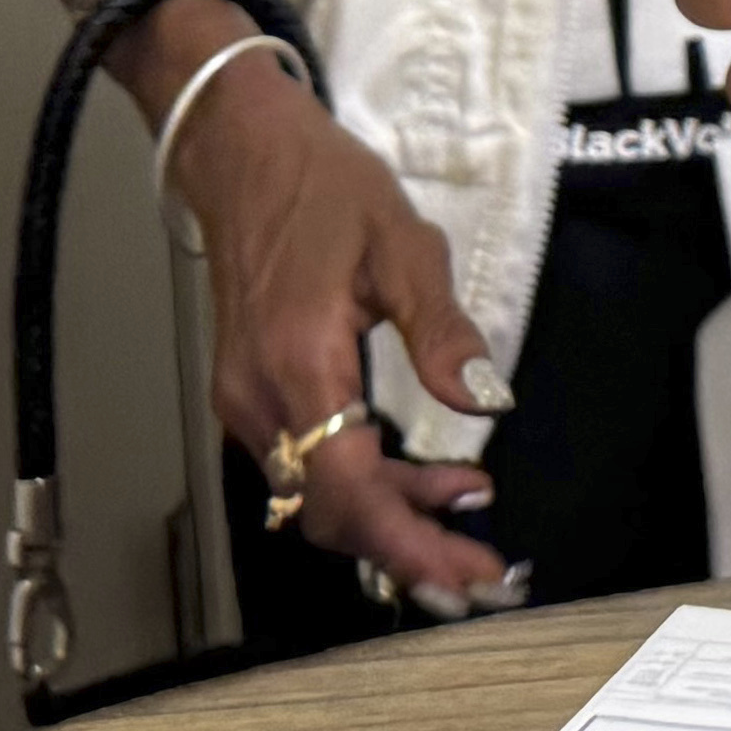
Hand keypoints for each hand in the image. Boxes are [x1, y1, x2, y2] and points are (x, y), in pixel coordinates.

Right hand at [167, 48, 513, 602]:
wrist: (243, 155)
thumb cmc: (323, 188)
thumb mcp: (404, 246)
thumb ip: (442, 332)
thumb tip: (487, 400)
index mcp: (300, 363)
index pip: (352, 492)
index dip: (413, 544)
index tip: (471, 574)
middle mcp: (259, 398)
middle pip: (331, 515)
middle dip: (409, 550)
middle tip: (482, 569)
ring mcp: (245, 400)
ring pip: (316, 498)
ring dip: (390, 516)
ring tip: (466, 505)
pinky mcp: (249, 395)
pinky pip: (305, 466)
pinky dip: (362, 484)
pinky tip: (416, 471)